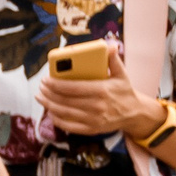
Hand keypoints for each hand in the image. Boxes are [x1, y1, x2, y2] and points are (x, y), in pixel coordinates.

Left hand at [32, 68, 156, 138]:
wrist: (134, 113)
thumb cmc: (124, 91)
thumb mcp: (122, 74)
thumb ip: (113, 59)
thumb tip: (110, 45)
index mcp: (102, 90)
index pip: (72, 88)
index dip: (55, 84)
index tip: (45, 79)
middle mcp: (96, 106)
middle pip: (64, 100)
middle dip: (48, 93)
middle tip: (41, 87)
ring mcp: (93, 119)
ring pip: (63, 113)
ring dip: (48, 105)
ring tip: (40, 97)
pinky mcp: (91, 129)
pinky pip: (68, 126)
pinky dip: (56, 119)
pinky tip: (50, 111)